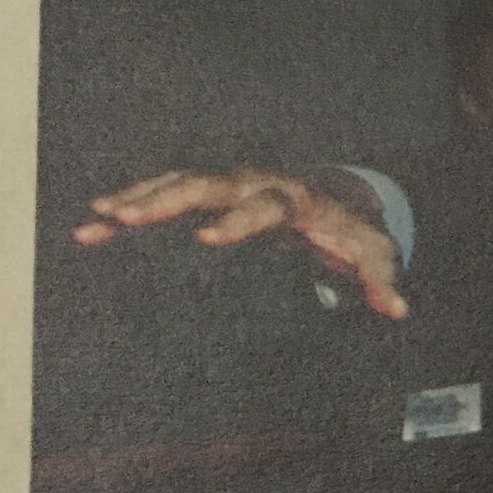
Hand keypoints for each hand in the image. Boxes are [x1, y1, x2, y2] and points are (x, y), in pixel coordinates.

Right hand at [73, 168, 408, 318]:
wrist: (339, 198)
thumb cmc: (353, 233)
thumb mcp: (373, 255)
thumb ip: (381, 281)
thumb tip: (396, 310)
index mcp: (294, 200)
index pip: (263, 206)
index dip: (238, 221)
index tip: (206, 239)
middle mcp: (256, 182)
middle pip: (207, 184)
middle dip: (167, 199)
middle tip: (126, 219)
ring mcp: (230, 182)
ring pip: (179, 182)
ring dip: (137, 198)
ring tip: (96, 219)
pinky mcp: (212, 191)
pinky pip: (167, 190)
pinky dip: (133, 202)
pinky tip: (96, 221)